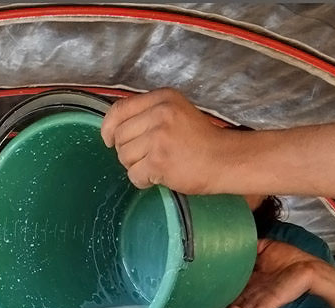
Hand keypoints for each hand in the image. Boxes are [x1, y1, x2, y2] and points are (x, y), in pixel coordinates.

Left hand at [100, 88, 230, 193]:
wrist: (226, 160)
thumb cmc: (202, 141)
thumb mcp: (177, 112)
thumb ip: (149, 114)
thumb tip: (114, 128)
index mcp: (163, 98)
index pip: (120, 109)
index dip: (108, 127)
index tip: (108, 139)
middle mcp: (159, 114)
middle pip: (119, 136)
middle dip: (127, 151)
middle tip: (147, 157)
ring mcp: (159, 137)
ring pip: (124, 156)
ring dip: (136, 167)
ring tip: (157, 166)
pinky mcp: (159, 161)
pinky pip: (134, 175)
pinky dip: (143, 181)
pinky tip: (159, 177)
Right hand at [208, 239, 323, 307]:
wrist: (308, 267)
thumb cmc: (289, 257)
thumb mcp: (263, 247)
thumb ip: (248, 246)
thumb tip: (232, 240)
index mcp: (249, 281)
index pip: (229, 290)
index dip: (216, 293)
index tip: (202, 292)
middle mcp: (251, 294)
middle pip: (229, 306)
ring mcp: (258, 302)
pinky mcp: (267, 307)